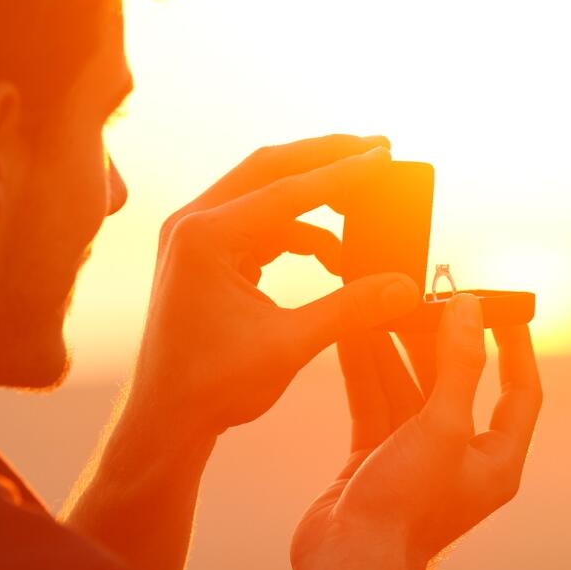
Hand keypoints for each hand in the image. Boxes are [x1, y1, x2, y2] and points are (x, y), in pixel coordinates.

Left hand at [123, 135, 423, 444]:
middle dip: (326, 159)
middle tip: (378, 149)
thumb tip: (405, 286)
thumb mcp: (290, 345)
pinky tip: (332, 255)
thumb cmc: (213, 387)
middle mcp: (192, 224)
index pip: (285, 190)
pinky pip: (257, 223)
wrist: (166, 420)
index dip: (342, 174)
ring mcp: (193, 236)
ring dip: (314, 198)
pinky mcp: (202, 254)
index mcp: (204, 237)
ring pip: (264, 193)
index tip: (384, 156)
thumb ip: (350, 308)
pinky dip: (296, 231)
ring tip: (364, 208)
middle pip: (269, 169)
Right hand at [291, 294, 542, 569]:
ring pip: (408, 389)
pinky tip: (352, 335)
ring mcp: (415, 459)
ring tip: (379, 304)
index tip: (502, 307)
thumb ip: (458, 365)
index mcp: (496, 461)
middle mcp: (460, 459)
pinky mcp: (375, 460)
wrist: (348, 569)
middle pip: (457, 383)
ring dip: (395, 349)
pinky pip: (374, 403)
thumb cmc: (406, 508)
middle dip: (439, 339)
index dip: (516, 347)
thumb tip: (468, 308)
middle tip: (423, 295)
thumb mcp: (441, 427)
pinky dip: (365, 371)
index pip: (520, 393)